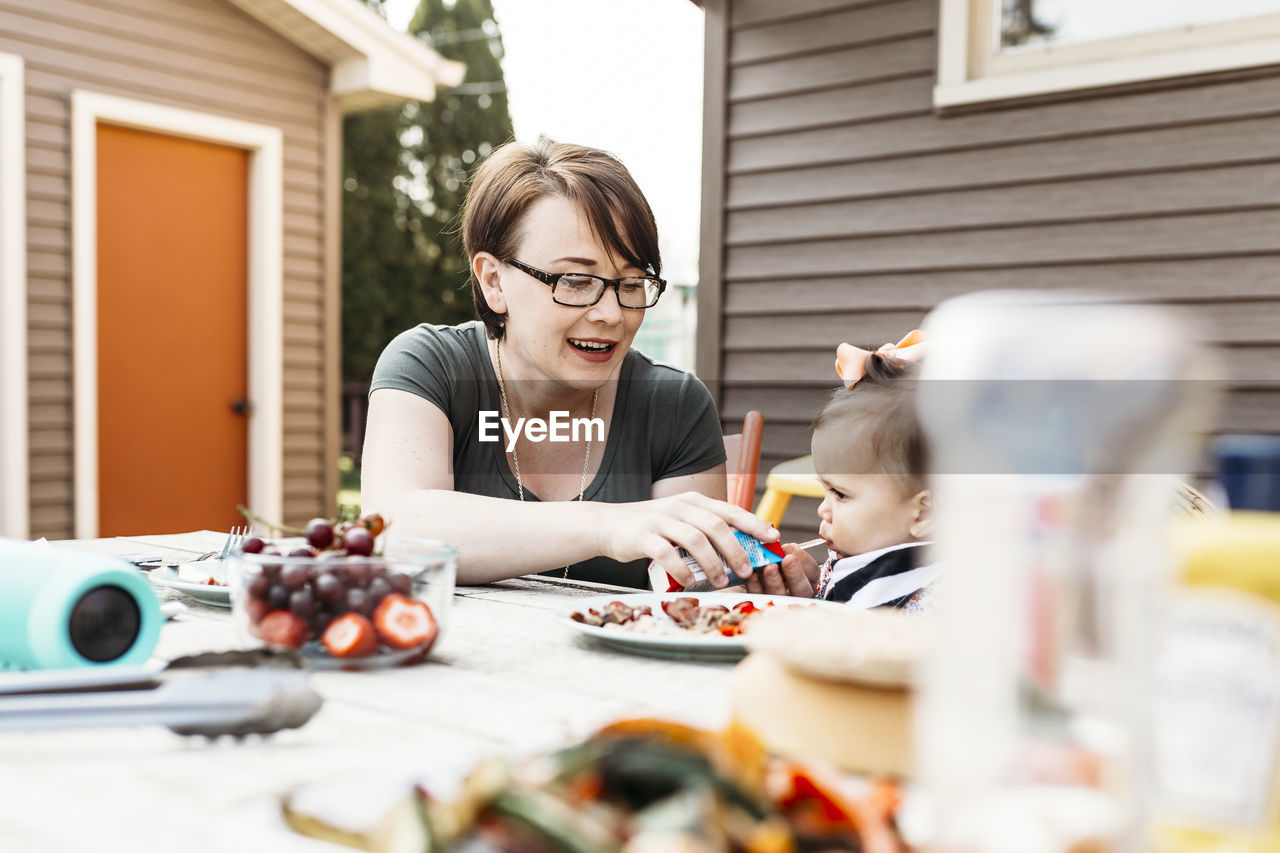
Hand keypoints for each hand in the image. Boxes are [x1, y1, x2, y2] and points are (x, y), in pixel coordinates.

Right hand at [595, 492, 779, 588]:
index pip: (729, 510)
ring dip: (713, 563)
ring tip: (721, 582)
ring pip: (695, 540)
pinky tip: (690, 581)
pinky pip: (668, 554)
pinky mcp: (643, 537)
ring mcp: (660, 520)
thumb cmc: (651, 528)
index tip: (773, 538)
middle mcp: (679, 506)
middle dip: (736, 549)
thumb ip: (705, 529)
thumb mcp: (680, 521)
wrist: (608, 526)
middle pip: (716, 525)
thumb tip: (742, 550)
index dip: (753, 523)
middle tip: (747, 571)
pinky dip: (682, 570)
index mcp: (693, 501)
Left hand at [743, 542, 818, 597]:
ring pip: (781, 596)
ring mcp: (779, 601)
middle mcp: (796, 593)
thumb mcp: (780, 554)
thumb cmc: (769, 560)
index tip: (791, 549)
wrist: (746, 570)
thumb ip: (786, 552)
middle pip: (803, 590)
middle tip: (787, 560)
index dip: (804, 560)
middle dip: (795, 574)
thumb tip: (786, 549)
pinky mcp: (760, 604)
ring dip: (775, 581)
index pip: (813, 572)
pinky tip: (753, 575)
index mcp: (806, 579)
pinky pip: (759, 597)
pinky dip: (755, 585)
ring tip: (769, 567)